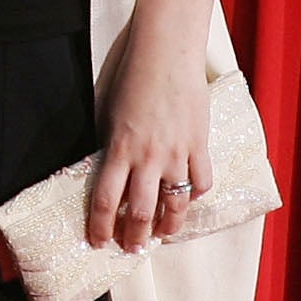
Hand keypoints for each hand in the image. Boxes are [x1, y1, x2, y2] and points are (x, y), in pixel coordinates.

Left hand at [88, 31, 206, 254]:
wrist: (167, 52)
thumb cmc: (131, 77)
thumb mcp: (108, 113)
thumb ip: (111, 146)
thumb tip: (110, 172)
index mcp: (119, 148)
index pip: (105, 200)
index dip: (99, 227)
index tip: (98, 242)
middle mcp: (148, 157)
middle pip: (139, 212)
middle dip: (134, 237)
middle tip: (132, 249)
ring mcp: (177, 154)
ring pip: (174, 205)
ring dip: (167, 226)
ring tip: (162, 234)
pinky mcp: (200, 144)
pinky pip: (201, 182)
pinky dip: (195, 195)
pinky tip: (188, 199)